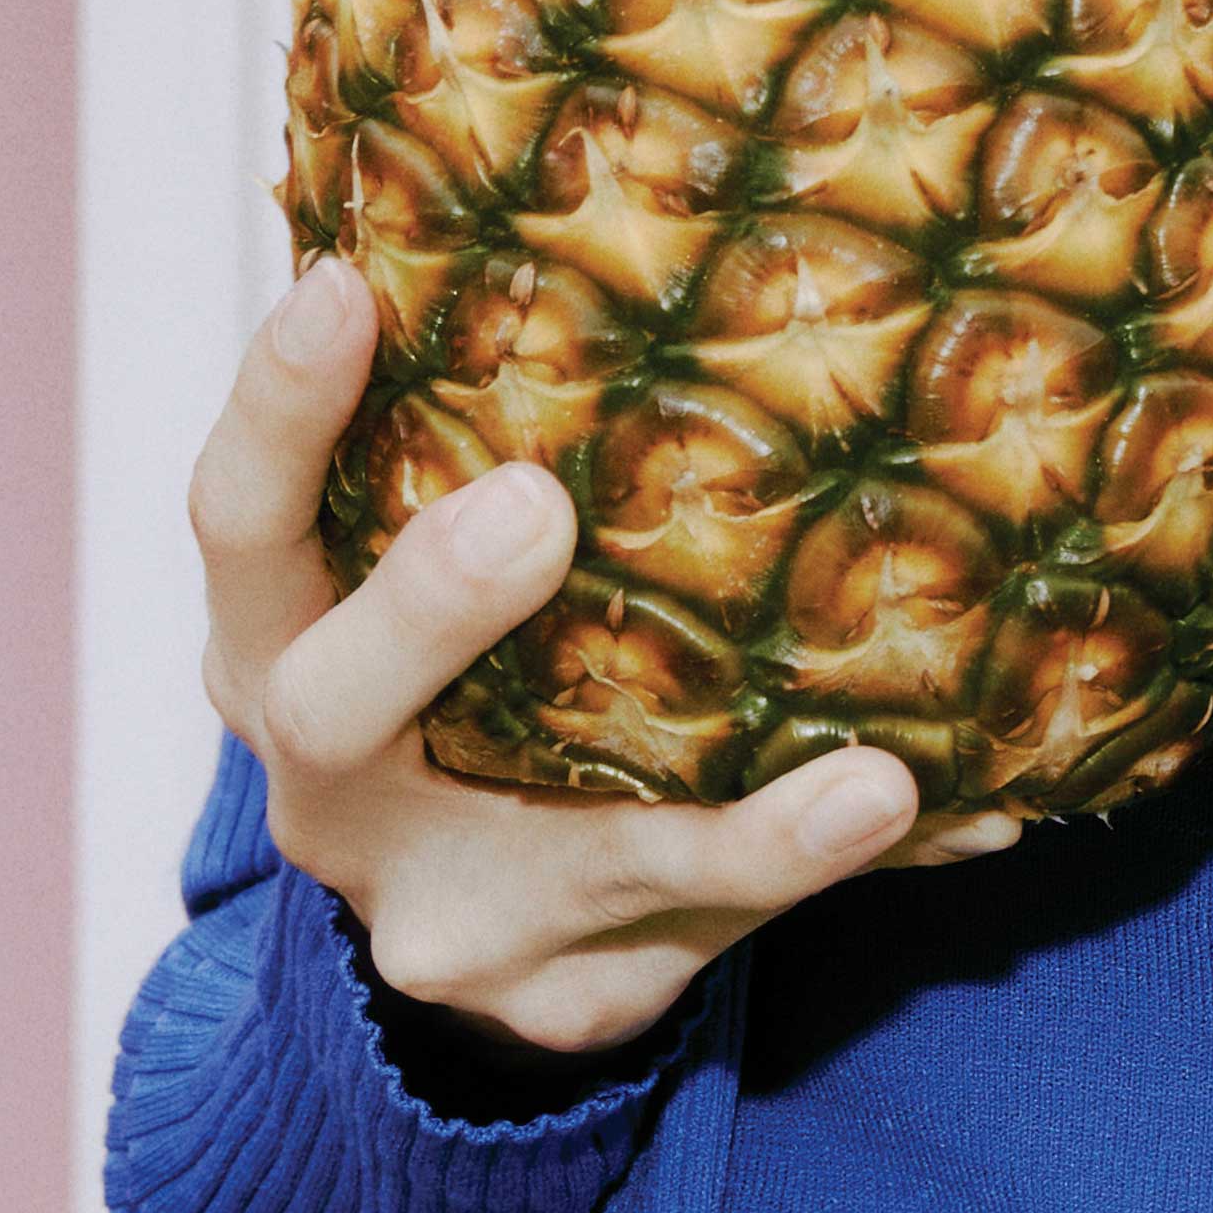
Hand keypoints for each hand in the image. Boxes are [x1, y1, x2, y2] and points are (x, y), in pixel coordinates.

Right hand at [189, 257, 1018, 1062]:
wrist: (466, 940)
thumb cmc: (460, 681)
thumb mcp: (412, 576)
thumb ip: (468, 442)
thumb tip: (621, 214)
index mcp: (278, 647)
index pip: (240, 525)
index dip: (277, 409)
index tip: (343, 283)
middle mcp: (335, 788)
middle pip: (338, 706)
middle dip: (430, 607)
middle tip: (533, 507)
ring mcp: (451, 916)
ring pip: (595, 868)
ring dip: (742, 829)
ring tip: (874, 785)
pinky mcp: (574, 998)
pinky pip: (734, 930)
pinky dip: (854, 865)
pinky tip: (973, 814)